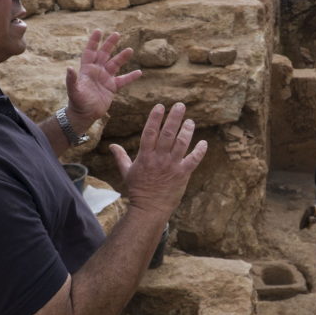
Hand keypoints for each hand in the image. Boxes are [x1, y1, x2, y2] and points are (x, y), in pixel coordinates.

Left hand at [65, 30, 141, 125]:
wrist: (84, 115)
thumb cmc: (77, 102)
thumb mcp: (73, 90)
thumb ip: (72, 79)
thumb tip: (69, 68)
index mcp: (87, 69)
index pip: (90, 52)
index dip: (93, 42)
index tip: (99, 31)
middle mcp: (96, 71)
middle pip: (104, 54)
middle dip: (110, 44)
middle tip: (117, 34)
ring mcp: (105, 79)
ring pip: (115, 65)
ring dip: (122, 57)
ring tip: (130, 50)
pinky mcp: (112, 87)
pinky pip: (123, 80)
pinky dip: (131, 76)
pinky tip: (139, 72)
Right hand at [109, 103, 206, 217]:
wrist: (149, 209)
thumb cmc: (137, 190)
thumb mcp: (126, 172)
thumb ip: (121, 156)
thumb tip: (112, 145)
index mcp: (145, 156)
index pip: (150, 132)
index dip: (155, 118)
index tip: (160, 106)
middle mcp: (159, 159)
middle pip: (168, 134)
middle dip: (174, 118)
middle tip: (180, 105)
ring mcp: (172, 166)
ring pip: (182, 144)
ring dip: (187, 131)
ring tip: (190, 121)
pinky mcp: (183, 174)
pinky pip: (193, 160)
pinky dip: (200, 151)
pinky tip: (203, 142)